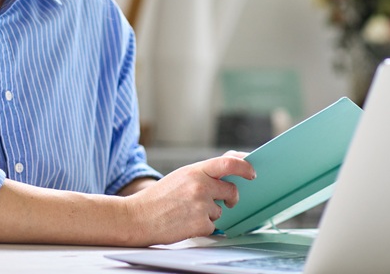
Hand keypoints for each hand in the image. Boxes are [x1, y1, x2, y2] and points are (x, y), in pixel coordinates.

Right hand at [124, 153, 254, 244]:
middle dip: (231, 197)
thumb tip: (228, 173)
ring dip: (211, 213)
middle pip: (231, 190)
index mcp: (195, 170)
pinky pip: (213, 226)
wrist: (137, 217)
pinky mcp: (200, 224)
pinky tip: (186, 222)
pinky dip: (203, 226)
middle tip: (229, 201)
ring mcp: (201, 205)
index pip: (229, 163)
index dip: (245, 166)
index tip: (252, 172)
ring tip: (188, 212)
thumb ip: (203, 173)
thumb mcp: (181, 176)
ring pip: (221, 210)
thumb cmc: (158, 198)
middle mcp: (200, 186)